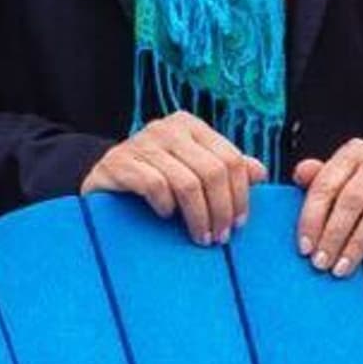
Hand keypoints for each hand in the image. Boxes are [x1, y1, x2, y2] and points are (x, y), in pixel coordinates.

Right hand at [80, 113, 260, 243]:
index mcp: (190, 126)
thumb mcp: (192, 169)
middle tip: (220, 237)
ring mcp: (141, 143)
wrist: (103, 179)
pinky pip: (154, 185)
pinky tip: (166, 217)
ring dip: (198, 216)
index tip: (239, 224)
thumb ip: (225, 168)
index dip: (241, 195)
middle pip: (212, 172)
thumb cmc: (154, 177)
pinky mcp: (118, 162)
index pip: (231, 158)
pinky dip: (165, 206)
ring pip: (186, 183)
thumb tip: (260, 172)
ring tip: (200, 237)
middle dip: (221, 210)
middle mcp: (167, 128)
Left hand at [291, 139, 362, 276]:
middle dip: (334, 234)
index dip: (312, 217)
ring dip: (358, 241)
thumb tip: (301, 173)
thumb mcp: (343, 182)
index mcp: (354, 151)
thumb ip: (320, 180)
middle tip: (323, 263)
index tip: (305, 248)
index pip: (327, 183)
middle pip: (353, 197)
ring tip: (344, 265)